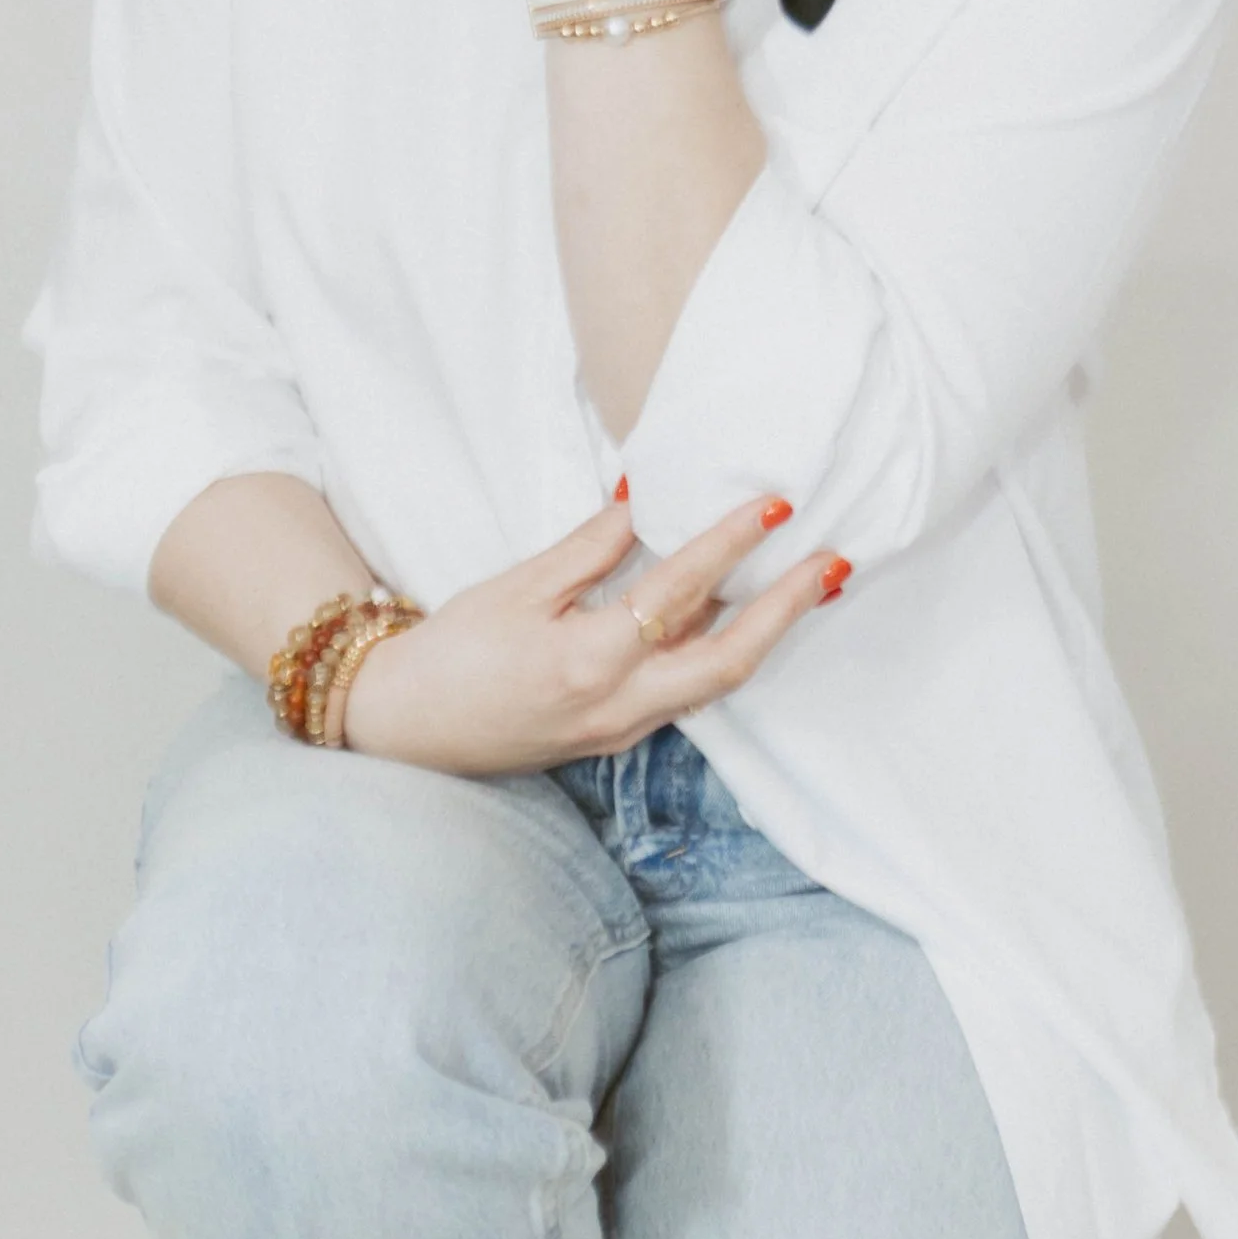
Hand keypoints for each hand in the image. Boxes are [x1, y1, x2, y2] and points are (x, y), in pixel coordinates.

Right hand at [339, 491, 847, 774]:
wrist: (404, 731)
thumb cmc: (451, 653)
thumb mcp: (515, 588)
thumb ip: (589, 549)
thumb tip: (644, 500)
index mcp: (586, 660)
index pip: (676, 593)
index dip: (729, 545)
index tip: (774, 506)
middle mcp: (617, 705)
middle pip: (728, 662)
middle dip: (787, 613)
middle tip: (833, 565)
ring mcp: (621, 730)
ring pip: (714, 684)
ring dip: (764, 635)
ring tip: (807, 588)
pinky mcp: (616, 738)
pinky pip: (684, 694)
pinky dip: (719, 653)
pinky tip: (738, 619)